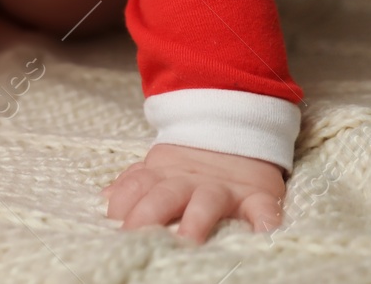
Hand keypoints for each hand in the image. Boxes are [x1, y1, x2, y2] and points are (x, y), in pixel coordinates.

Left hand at [102, 143, 284, 242]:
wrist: (238, 131)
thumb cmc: (190, 165)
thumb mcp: (158, 167)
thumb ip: (134, 182)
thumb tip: (105, 199)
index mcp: (163, 175)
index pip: (137, 186)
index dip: (122, 202)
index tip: (112, 222)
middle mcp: (190, 182)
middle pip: (165, 195)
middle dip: (148, 214)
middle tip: (135, 236)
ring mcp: (223, 188)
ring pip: (207, 202)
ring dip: (196, 220)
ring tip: (187, 240)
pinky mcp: (257, 195)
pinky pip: (263, 208)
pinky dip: (265, 221)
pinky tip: (263, 234)